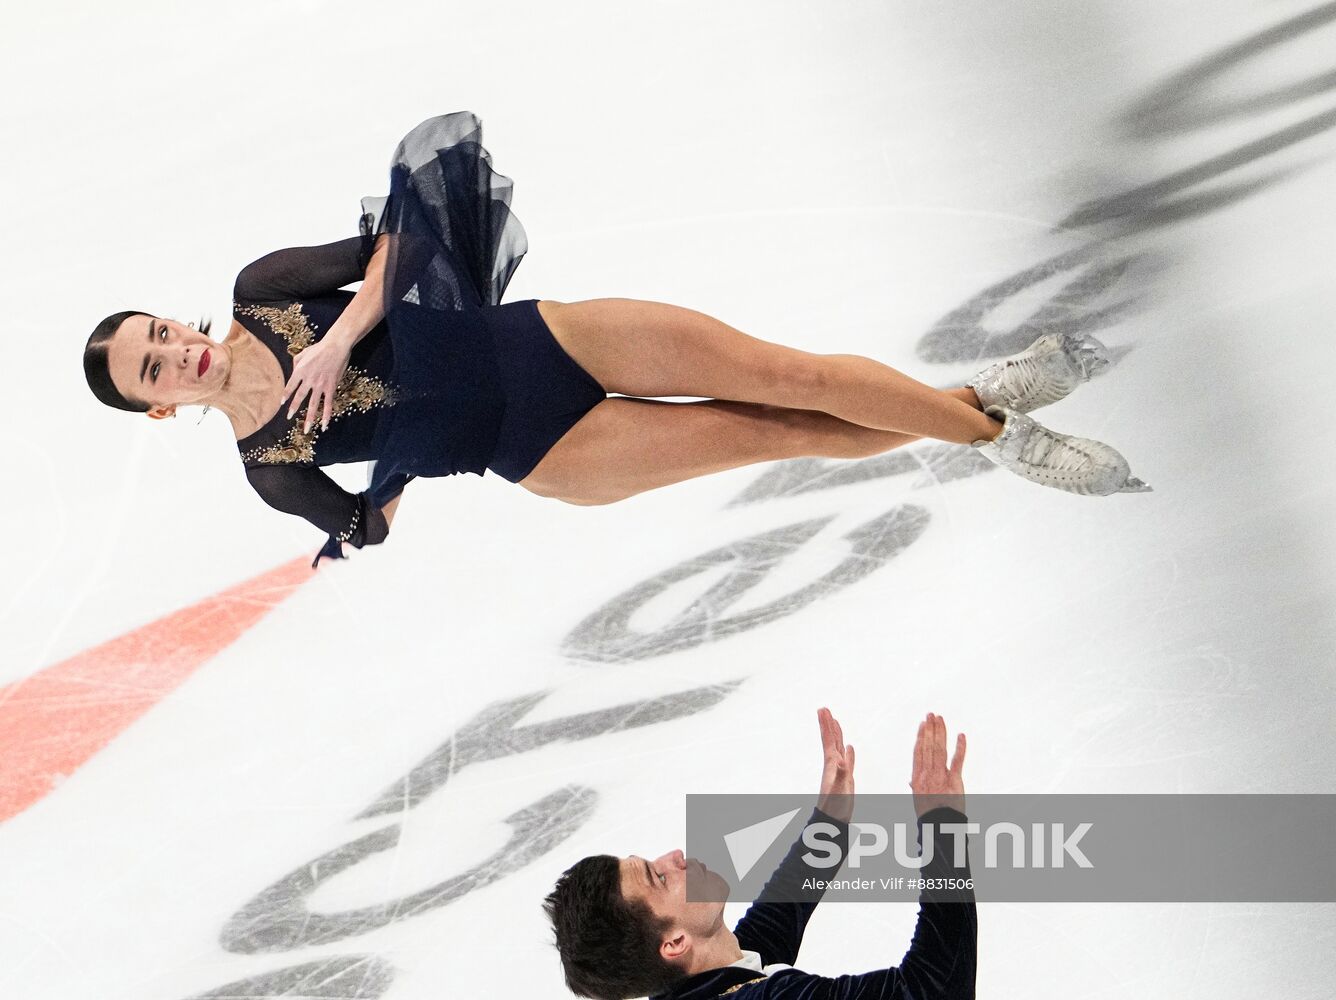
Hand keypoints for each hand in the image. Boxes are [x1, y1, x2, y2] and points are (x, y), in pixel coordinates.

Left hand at [283, 329, 352, 432]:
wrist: (336, 346)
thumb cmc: (319, 348)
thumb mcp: (303, 353)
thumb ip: (296, 364)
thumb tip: (294, 372)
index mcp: (300, 371)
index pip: (290, 386)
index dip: (285, 395)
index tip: (281, 403)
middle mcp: (308, 380)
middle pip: (300, 398)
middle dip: (293, 408)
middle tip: (288, 417)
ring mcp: (320, 385)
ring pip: (313, 405)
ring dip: (309, 418)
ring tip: (306, 429)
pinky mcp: (331, 387)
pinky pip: (328, 404)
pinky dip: (326, 415)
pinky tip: (324, 425)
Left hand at [815, 707, 854, 822]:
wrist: (834, 820)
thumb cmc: (835, 806)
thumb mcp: (838, 789)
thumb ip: (840, 775)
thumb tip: (840, 760)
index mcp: (831, 763)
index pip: (829, 739)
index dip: (826, 724)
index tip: (822, 709)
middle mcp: (834, 764)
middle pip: (831, 739)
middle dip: (829, 724)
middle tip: (825, 709)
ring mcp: (840, 771)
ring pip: (839, 747)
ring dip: (838, 734)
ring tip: (836, 722)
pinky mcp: (846, 778)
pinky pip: (848, 760)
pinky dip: (849, 752)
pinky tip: (849, 747)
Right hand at [909, 712, 965, 818]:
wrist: (940, 826)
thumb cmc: (928, 814)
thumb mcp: (917, 799)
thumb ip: (916, 786)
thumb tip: (911, 780)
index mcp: (917, 777)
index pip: (918, 751)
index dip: (921, 736)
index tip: (923, 724)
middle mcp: (928, 774)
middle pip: (929, 746)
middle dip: (930, 729)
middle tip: (932, 715)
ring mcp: (941, 776)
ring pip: (940, 749)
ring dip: (941, 732)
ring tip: (940, 719)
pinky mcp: (955, 781)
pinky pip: (958, 761)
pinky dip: (960, 747)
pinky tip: (961, 735)